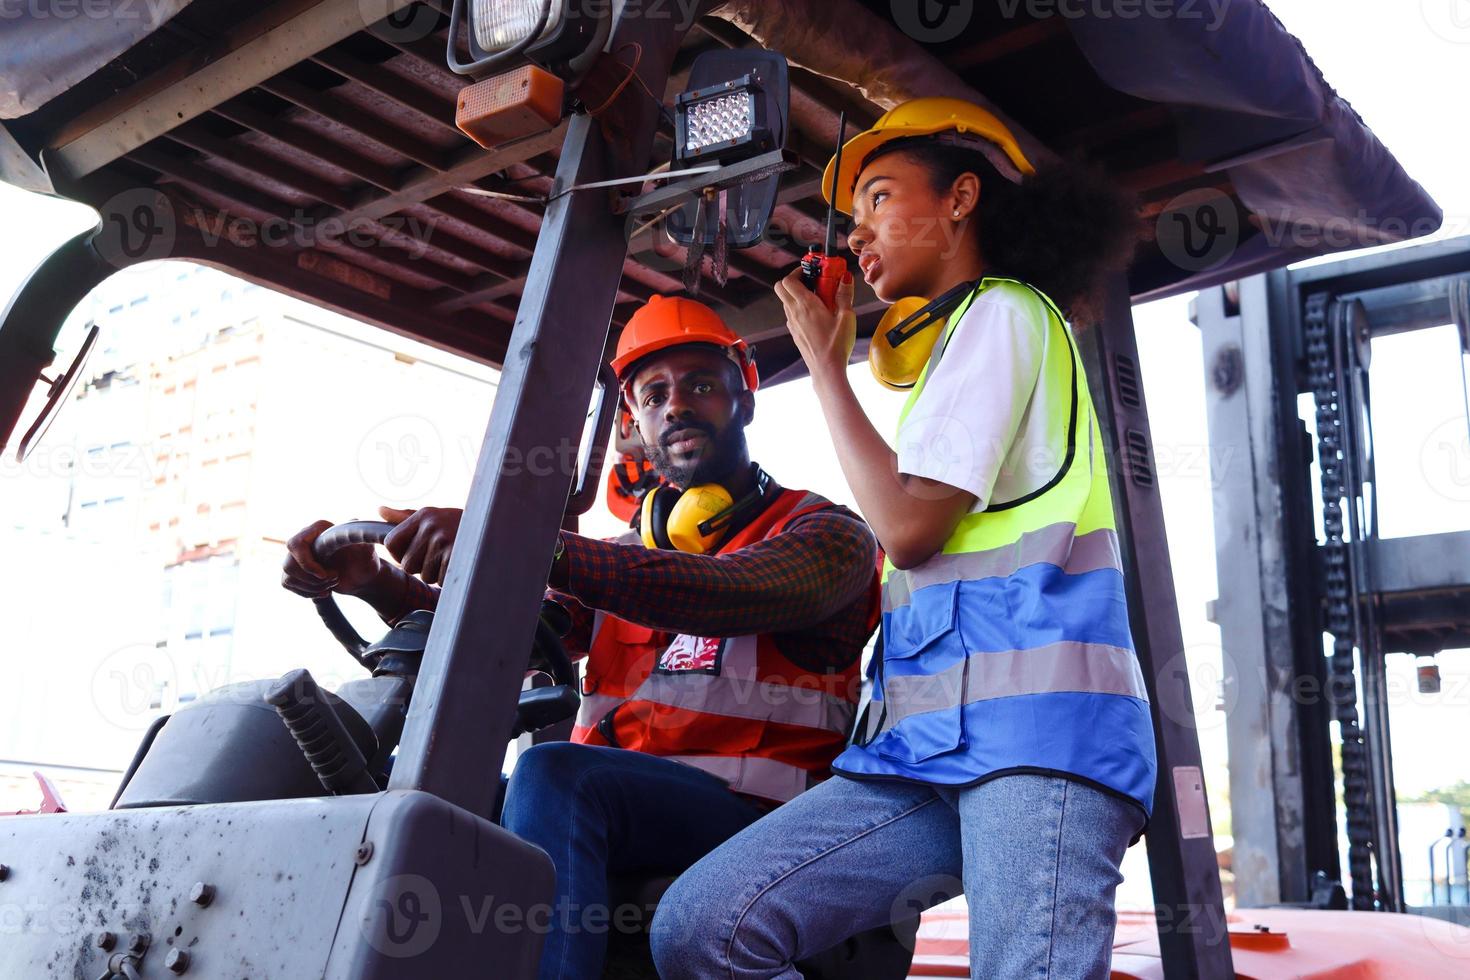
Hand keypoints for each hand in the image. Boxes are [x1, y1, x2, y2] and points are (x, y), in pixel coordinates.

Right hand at [282, 519, 382, 597]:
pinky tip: (324, 592)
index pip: (296, 544)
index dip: (306, 563)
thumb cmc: (364, 560)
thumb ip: (360, 537)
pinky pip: (289, 584)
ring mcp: (297, 556)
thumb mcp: (366, 550)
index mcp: (319, 529)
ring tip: (331, 585)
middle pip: (289, 565)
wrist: (362, 575)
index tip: (323, 575)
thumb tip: (354, 520)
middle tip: (334, 579)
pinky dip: (307, 593)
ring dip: (311, 587)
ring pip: (289, 577)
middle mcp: (304, 540)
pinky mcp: (296, 570)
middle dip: (312, 579)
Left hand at [382, 506, 462, 584]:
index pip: (391, 542)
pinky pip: (441, 580)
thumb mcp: (434, 516)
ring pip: (425, 576)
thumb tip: (381, 510)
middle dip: (420, 567)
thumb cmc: (460, 524)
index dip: (398, 554)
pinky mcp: (455, 557)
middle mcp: (431, 527)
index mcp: (423, 516)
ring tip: (450, 559)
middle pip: (407, 564)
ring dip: (436, 574)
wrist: (494, 528)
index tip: (412, 553)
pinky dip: (448, 578)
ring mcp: (443, 542)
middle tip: (437, 556)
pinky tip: (457, 564)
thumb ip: (406, 516)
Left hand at [774, 267, 856, 381]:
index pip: (789, 280)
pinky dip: (800, 308)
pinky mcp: (794, 332)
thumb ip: (844, 295)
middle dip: (795, 279)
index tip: (813, 271)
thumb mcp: (846, 317)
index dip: (798, 271)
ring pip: (786, 300)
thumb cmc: (836, 346)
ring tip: (819, 298)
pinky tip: (817, 314)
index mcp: (806, 305)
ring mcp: (792, 323)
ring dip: (798, 294)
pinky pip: (792, 314)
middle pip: (781, 287)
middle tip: (813, 281)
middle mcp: (795, 313)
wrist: (827, 369)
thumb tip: (845, 278)